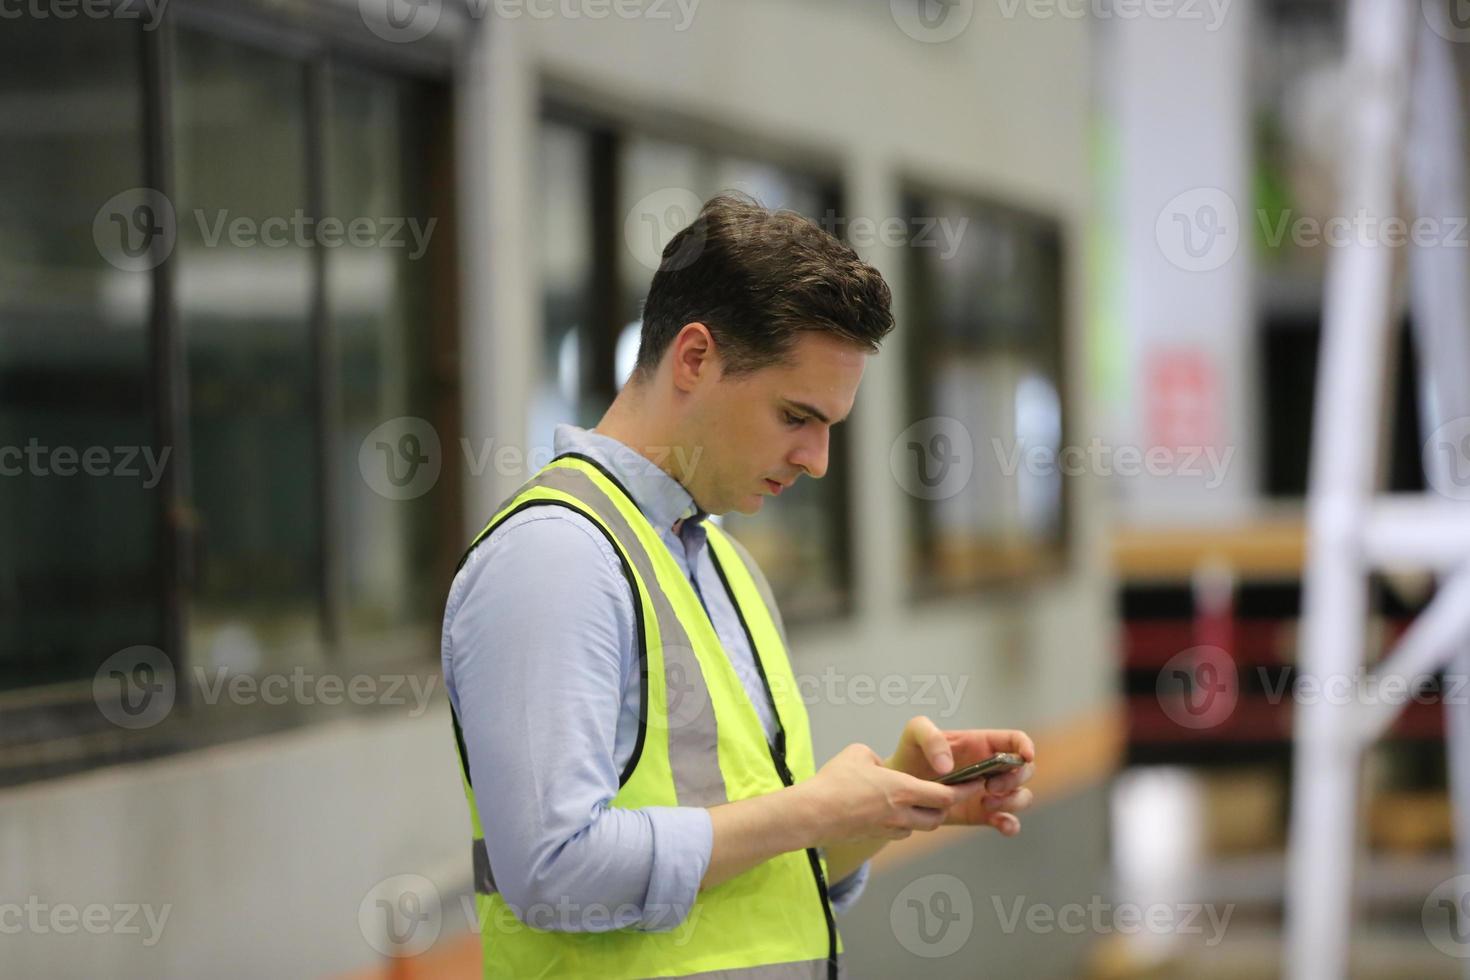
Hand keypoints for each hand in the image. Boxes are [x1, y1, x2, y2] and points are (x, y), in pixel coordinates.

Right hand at [795, 743, 988, 848]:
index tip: (976, 785)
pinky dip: (903, 823)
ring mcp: (887, 828)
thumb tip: (876, 765)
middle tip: (947, 793)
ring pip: (919, 827)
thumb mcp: (857, 754)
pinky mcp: (873, 836)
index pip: (946, 795)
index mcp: (902, 790)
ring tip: (919, 802)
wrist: (811, 814)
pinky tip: (891, 812)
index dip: (964, 791)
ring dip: (924, 816)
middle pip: (938, 816)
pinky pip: (898, 832)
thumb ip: (875, 757)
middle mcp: (901, 813)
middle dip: (945, 806)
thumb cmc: (834, 783)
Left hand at [885, 716, 1035, 835]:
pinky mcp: (983, 814)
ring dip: (1013, 801)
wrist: (900, 790)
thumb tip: (949, 765)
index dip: (1025, 745)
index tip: (1025, 756)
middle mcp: (990, 767)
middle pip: (1024, 770)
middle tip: (988, 787)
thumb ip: (931, 737)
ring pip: (1021, 796)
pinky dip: (1011, 824)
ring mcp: (989, 792)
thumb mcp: (914, 733)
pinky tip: (1000, 824)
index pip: (1014, 740)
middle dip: (1015, 779)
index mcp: (980, 744)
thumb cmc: (910, 755)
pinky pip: (1008, 821)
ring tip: (986, 804)